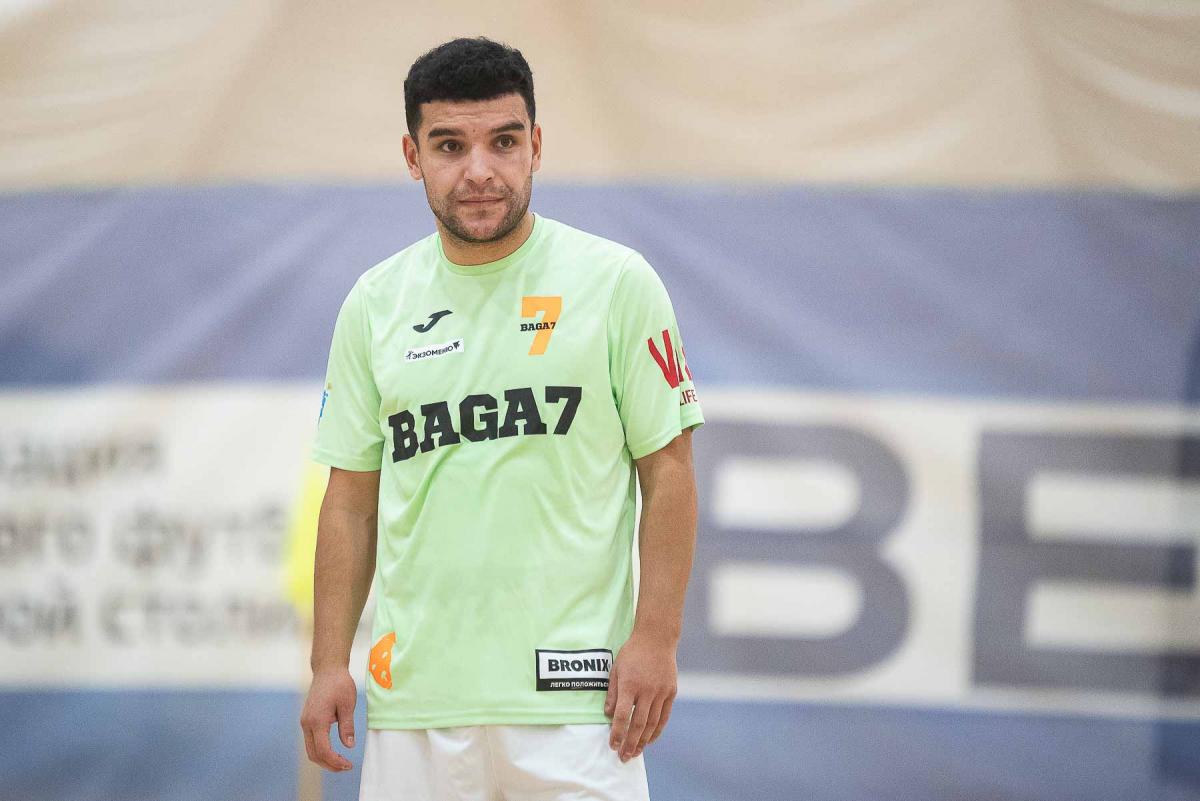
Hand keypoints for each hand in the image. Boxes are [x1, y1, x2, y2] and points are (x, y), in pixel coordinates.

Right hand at [300, 667, 357, 771]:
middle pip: (314, 754)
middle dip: (329, 765)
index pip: (324, 750)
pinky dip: (320, 750)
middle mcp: (307, 724)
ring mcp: (305, 722)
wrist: (327, 670)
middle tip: (346, 767)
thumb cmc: (339, 684)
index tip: (348, 765)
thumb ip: (347, 726)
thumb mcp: (347, 704)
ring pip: (310, 750)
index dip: (335, 762)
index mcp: (317, 721)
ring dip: (324, 759)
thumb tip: (349, 746)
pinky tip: (333, 751)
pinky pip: (311, 741)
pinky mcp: (307, 720)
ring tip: (341, 762)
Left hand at [603, 633, 677, 761]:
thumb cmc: (632, 653)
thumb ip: (612, 694)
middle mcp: (646, 690)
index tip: (613, 745)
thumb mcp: (616, 669)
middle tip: (624, 757)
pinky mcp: (671, 692)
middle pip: (638, 724)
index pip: (623, 715)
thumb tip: (609, 716)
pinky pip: (664, 717)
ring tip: (636, 752)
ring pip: (652, 723)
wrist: (656, 639)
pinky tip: (649, 740)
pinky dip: (657, 731)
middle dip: (630, 743)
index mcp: (630, 684)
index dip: (617, 733)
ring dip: (643, 741)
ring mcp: (661, 692)